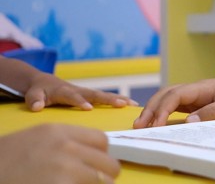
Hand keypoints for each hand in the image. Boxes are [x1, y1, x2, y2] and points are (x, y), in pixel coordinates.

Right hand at [0, 123, 119, 183]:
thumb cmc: (5, 161)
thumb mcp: (35, 141)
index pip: (102, 141)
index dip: (101, 156)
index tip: (97, 165)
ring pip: (102, 182)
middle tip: (96, 183)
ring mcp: (65, 170)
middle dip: (104, 176)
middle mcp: (66, 147)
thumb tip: (91, 158)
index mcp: (59, 132)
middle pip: (108, 164)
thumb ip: (65, 144)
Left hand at [25, 71, 136, 111]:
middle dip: (108, 99)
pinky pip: (105, 98)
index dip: (80, 102)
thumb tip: (37, 106)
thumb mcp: (32, 94)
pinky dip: (118, 100)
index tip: (89, 108)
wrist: (44, 82)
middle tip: (122, 104)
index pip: (73, 96)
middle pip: (95, 94)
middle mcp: (78, 90)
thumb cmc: (39, 90)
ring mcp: (85, 92)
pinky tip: (131, 105)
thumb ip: (34, 100)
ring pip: (103, 95)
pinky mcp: (90, 95)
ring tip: (133, 104)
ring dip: (118, 99)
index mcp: (64, 91)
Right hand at [133, 77, 214, 127]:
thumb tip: (187, 121)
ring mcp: (197, 96)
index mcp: (205, 87)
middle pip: (167, 94)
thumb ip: (213, 112)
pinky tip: (156, 123)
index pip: (176, 95)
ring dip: (154, 110)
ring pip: (169, 99)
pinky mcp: (199, 104)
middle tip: (138, 126)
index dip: (162, 109)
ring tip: (140, 125)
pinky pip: (177, 107)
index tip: (155, 125)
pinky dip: (163, 113)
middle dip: (150, 108)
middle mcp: (197, 90)